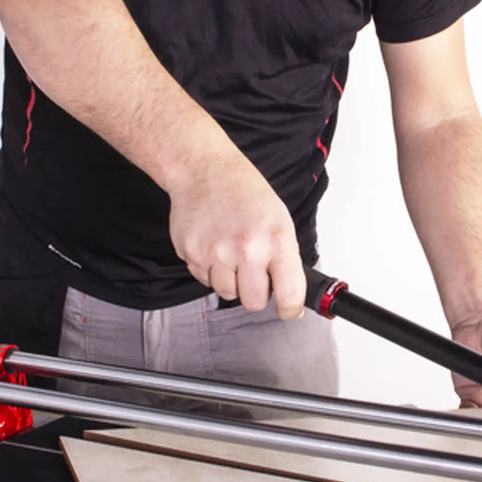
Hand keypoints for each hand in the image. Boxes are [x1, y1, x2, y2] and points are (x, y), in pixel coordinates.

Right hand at [167, 151, 304, 317]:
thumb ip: (285, 259)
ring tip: (230, 251)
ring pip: (227, 292)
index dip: (290, 309)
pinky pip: (204, 279)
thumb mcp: (280, 221)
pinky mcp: (192, 254)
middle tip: (253, 271)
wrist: (205, 171)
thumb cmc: (245, 192)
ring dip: (231, 280)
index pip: (289, 295)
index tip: (288, 310)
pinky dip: (210, 268)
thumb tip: (290, 295)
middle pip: (253, 302)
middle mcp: (248, 250)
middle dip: (255, 292)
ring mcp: (217, 254)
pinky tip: (213, 244)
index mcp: (277, 241)